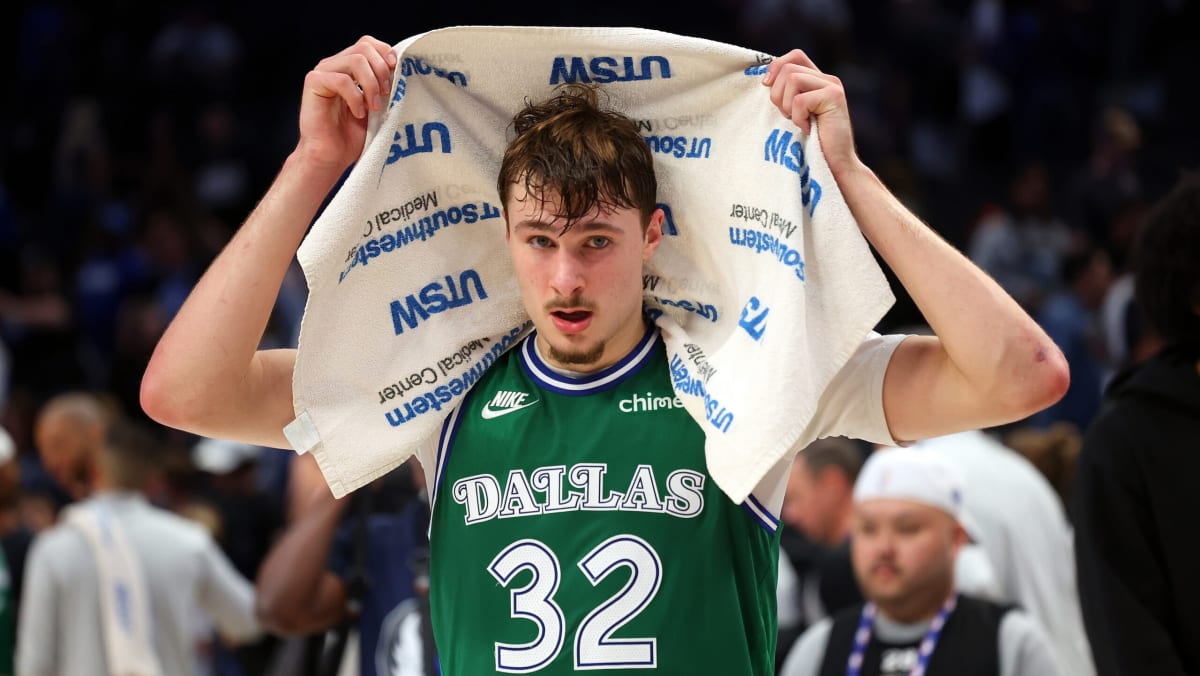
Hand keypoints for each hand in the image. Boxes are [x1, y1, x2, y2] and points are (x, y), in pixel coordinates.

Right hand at [295, 35, 396, 173]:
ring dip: (371, 84)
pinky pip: (341, 80)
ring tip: (373, 107)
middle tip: (387, 95)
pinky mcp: (314, 82)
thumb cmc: (353, 135)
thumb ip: (384, 85)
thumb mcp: (377, 106)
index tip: (397, 72)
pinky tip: (358, 113)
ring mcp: (323, 72)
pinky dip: (355, 97)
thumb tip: (402, 70)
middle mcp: (335, 64)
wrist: (332, 156)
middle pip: (364, 47)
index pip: (368, 43)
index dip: (385, 53)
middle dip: (382, 70)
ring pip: (355, 60)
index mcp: (349, 67)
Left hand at [762, 50, 859, 175]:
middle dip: (777, 94)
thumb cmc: (810, 145)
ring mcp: (833, 86)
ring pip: (792, 79)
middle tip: (787, 116)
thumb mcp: (792, 114)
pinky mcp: (834, 97)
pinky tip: (807, 129)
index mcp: (817, 81)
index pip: (794, 56)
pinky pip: (800, 100)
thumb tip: (764, 80)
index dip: (776, 67)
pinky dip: (797, 118)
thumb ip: (785, 95)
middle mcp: (827, 79)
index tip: (766, 87)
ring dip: (786, 106)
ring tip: (798, 122)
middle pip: (788, 68)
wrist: (834, 166)